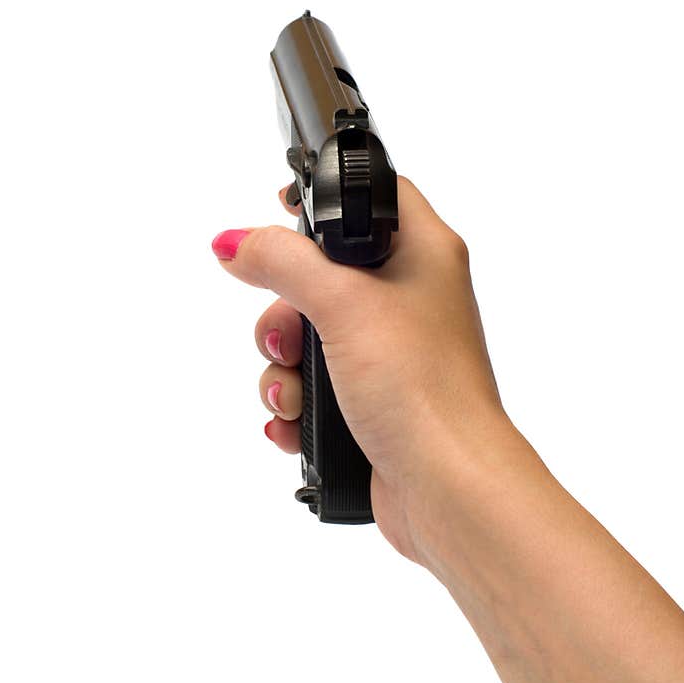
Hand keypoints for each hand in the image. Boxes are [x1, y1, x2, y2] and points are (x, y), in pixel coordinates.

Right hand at [211, 176, 507, 562]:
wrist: (447, 487)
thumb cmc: (422, 389)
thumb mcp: (343, 304)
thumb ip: (283, 262)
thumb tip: (236, 242)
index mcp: (424, 254)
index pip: (375, 195)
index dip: (325, 197)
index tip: (280, 210)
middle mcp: (412, 297)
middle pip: (322, 273)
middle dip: (284, 311)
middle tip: (289, 338)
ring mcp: (393, 352)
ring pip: (311, 335)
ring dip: (284, 368)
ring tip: (294, 396)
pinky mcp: (375, 398)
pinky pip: (317, 385)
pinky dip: (297, 402)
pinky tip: (294, 423)